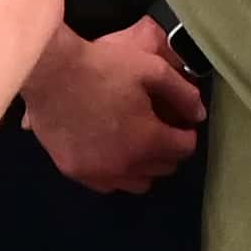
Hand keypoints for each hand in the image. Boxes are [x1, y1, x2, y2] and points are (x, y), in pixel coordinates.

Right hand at [24, 19, 204, 195]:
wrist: (51, 72)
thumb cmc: (103, 66)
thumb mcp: (151, 69)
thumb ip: (182, 94)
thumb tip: (199, 114)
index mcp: (149, 140)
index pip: (184, 149)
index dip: (186, 133)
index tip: (180, 122)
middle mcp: (127, 165)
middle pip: (163, 168)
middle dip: (167, 149)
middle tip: (158, 128)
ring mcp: (99, 172)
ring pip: (137, 183)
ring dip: (144, 166)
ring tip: (135, 143)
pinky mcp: (75, 172)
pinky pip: (107, 184)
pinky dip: (115, 172)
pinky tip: (109, 151)